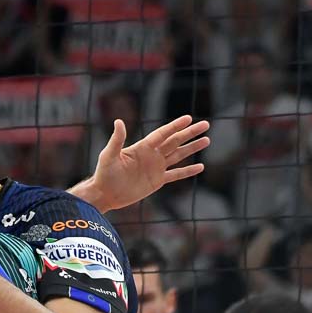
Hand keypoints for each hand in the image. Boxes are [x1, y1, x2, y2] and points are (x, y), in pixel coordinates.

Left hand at [84, 115, 210, 212]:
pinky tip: (200, 166)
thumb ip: (116, 139)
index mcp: (142, 147)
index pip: (162, 134)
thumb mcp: (109, 155)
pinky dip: (188, 171)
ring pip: (178, 155)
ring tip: (207, 140)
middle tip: (206, 125)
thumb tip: (118, 121)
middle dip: (190, 133)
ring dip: (192, 148)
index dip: (175, 126)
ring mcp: (156, 167)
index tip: (189, 118)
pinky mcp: (157, 181)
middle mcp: (151, 155)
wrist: (105, 194)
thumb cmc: (104, 174)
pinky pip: (176, 174)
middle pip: (175, 141)